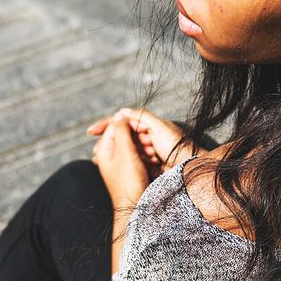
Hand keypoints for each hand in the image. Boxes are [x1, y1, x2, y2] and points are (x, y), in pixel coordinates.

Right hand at [87, 108, 206, 175]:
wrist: (189, 168)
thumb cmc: (177, 145)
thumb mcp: (160, 127)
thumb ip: (142, 117)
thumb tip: (121, 112)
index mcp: (148, 127)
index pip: (123, 123)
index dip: (107, 126)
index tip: (91, 131)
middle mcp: (146, 138)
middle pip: (122, 138)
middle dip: (110, 144)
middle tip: (96, 154)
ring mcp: (147, 153)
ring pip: (125, 152)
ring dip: (119, 155)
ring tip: (111, 161)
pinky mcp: (148, 166)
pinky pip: (132, 163)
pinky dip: (125, 165)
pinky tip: (118, 169)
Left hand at [90, 117, 150, 208]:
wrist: (135, 206)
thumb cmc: (129, 180)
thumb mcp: (125, 152)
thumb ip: (122, 131)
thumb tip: (120, 115)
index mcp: (104, 149)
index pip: (114, 126)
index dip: (130, 125)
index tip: (144, 131)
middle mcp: (109, 155)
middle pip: (124, 135)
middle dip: (138, 137)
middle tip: (149, 144)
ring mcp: (119, 163)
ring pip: (133, 144)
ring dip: (144, 146)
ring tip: (152, 155)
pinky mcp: (129, 169)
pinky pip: (138, 155)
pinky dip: (146, 154)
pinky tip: (153, 160)